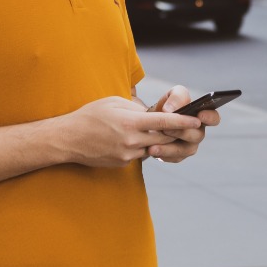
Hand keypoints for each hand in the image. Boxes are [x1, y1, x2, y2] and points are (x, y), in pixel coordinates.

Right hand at [61, 96, 202, 167]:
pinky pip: (139, 155)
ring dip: (156, 141)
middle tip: (184, 127)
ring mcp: (127, 154)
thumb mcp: (114, 102)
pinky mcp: (123, 163)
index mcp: (131, 122)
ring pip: (153, 148)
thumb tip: (153, 115)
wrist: (69, 139)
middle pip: (164, 138)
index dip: (183, 121)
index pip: (165, 122)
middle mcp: (132, 141)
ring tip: (151, 131)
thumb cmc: (91, 115)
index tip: (197, 120)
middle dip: (175, 133)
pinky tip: (129, 140)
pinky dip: (140, 147)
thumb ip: (137, 108)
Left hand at [143, 85, 218, 162]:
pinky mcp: (178, 156)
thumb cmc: (167, 107)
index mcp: (201, 116)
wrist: (150, 122)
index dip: (209, 117)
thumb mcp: (172, 95)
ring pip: (185, 150)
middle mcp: (198, 132)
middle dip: (182, 132)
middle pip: (197, 135)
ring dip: (169, 147)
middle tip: (166, 129)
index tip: (200, 115)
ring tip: (153, 146)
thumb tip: (170, 110)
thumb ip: (176, 97)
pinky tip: (151, 150)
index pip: (214, 118)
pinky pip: (174, 157)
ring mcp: (189, 146)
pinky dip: (162, 154)